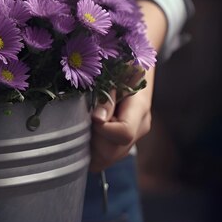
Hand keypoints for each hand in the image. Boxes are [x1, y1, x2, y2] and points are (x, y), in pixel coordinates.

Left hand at [89, 0, 166, 172]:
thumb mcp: (115, 71)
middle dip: (93, 141)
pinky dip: (91, 150)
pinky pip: (104, 157)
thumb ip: (107, 94)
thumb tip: (98, 119)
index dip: (102, 129)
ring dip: (90, 148)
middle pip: (113, 153)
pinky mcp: (121, 142)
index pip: (123, 133)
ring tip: (83, 126)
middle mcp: (140, 128)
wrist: (133, 64)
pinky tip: (84, 133)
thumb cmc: (121, 62)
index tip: (91, 114)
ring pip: (107, 159)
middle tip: (82, 122)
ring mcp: (132, 138)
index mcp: (140, 108)